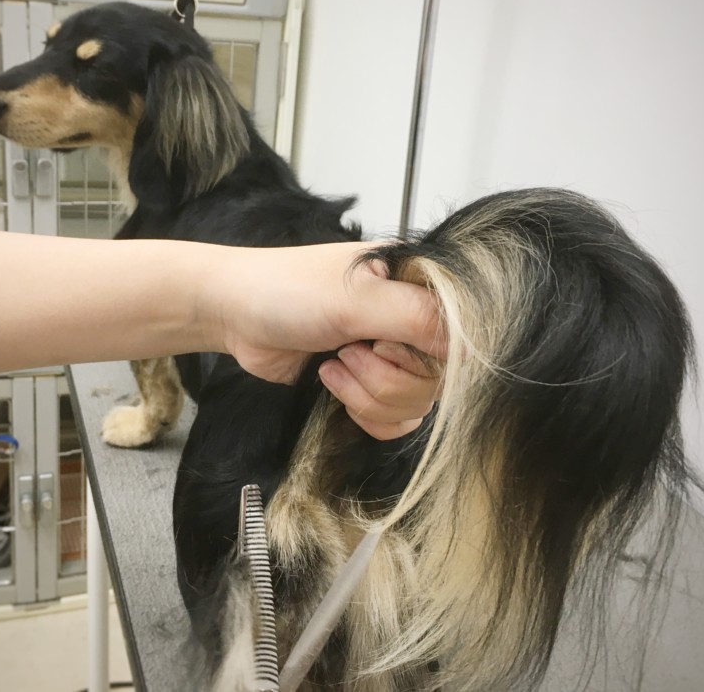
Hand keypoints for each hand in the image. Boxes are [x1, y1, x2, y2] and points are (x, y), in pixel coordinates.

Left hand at [206, 242, 444, 439]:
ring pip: (415, 403)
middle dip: (385, 378)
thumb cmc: (285, 290)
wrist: (233, 314)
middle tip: (347, 352)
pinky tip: (331, 385)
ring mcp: (391, 353)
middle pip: (437, 378)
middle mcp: (411, 318)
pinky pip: (394, 420)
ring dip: (368, 395)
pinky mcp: (368, 383)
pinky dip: (365, 414)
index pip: (462, 335)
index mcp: (417, 283)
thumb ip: (415, 317)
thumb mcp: (353, 299)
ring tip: (332, 365)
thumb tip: (470, 347)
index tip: (383, 344)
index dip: (426, 353)